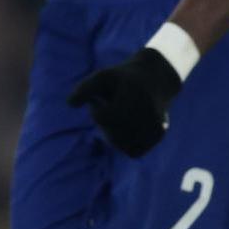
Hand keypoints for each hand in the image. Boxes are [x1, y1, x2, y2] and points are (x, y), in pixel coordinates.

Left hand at [66, 48, 183, 157]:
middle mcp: (150, 112)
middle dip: (105, 123)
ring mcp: (156, 125)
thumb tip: (70, 104)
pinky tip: (126, 128)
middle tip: (109, 108)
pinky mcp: (159, 135)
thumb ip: (84, 88)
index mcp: (136, 96)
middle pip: (113, 135)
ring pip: (122, 145)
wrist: (154, 79)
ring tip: (118, 117)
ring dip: (113, 134)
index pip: (105, 117)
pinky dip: (125, 143)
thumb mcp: (101, 77)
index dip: (96, 109)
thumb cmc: (122, 79)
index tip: (98, 100)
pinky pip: (133, 151)